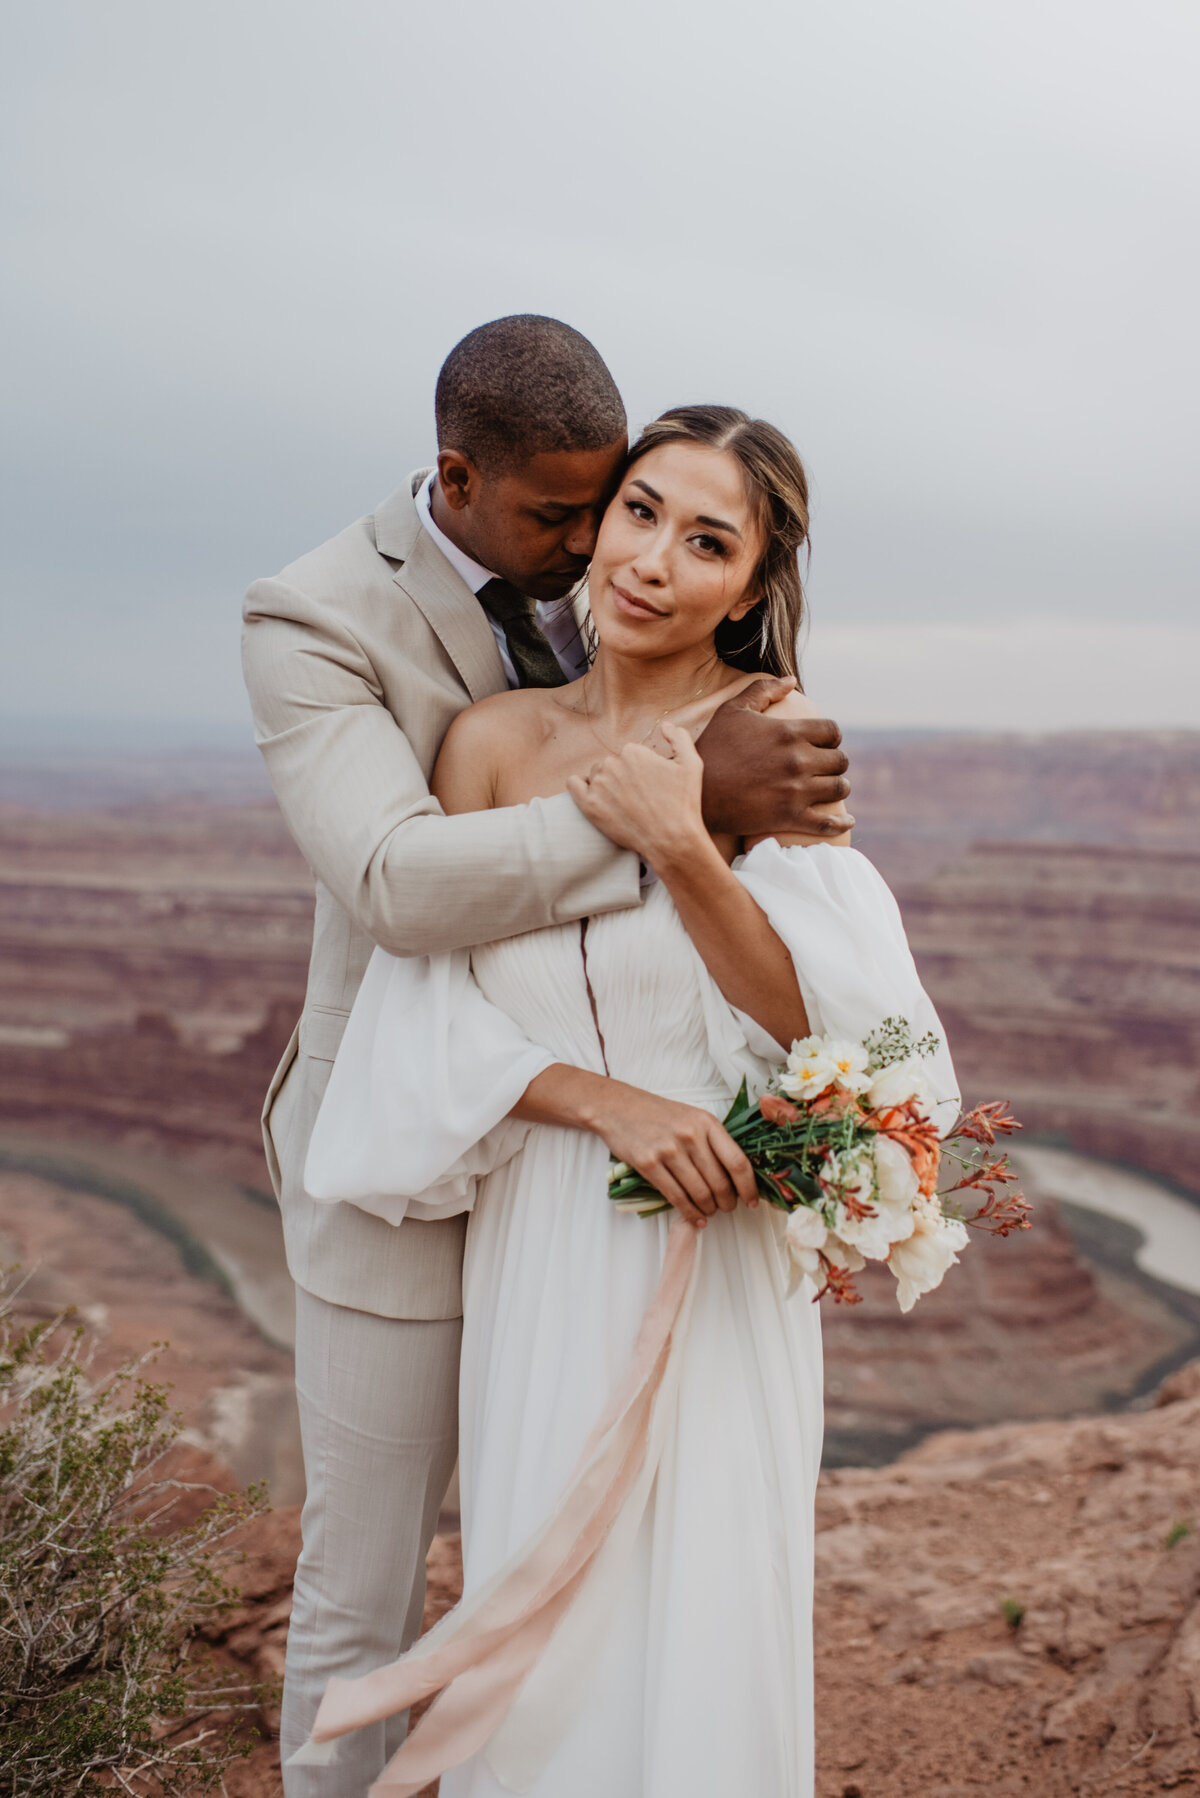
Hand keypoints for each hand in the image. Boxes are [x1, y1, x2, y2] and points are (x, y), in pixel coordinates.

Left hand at [566, 723, 708, 872]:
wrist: (671, 839)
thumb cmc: (683, 803)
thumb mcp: (691, 764)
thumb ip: (679, 738)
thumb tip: (665, 725)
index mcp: (633, 751)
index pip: (629, 755)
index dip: (640, 770)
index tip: (648, 786)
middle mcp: (612, 764)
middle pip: (610, 764)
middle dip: (621, 777)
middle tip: (636, 798)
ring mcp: (599, 785)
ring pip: (595, 775)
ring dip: (604, 784)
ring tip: (621, 804)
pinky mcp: (588, 805)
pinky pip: (573, 784)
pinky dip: (580, 786)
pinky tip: (593, 796)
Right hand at [594, 1084, 758, 1227]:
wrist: (618, 1107)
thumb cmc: (659, 1114)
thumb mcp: (692, 1117)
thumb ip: (713, 1141)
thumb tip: (736, 1175)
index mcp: (707, 1123)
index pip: (737, 1161)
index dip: (749, 1187)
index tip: (752, 1201)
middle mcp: (690, 1136)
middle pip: (720, 1182)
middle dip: (728, 1202)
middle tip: (728, 1208)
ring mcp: (669, 1150)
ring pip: (700, 1193)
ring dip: (709, 1209)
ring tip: (710, 1212)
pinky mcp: (649, 1164)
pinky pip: (676, 1197)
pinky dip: (689, 1212)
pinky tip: (696, 1218)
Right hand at [696, 677, 853, 836]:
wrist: (697, 793)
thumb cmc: (713, 748)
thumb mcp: (733, 710)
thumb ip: (763, 690)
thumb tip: (791, 680)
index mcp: (789, 732)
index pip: (833, 731)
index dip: (830, 737)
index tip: (822, 743)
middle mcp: (798, 760)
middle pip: (840, 760)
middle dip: (834, 762)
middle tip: (825, 766)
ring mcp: (796, 791)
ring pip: (839, 788)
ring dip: (837, 786)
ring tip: (829, 787)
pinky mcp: (790, 817)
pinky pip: (828, 823)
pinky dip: (840, 822)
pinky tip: (845, 820)